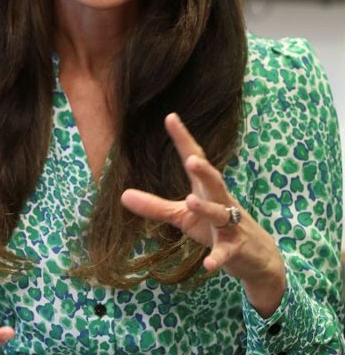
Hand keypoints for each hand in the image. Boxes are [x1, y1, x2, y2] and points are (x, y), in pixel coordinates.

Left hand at [121, 113, 286, 315]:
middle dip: (205, 170)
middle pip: (215, 182)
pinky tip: (209, 264)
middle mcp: (221, 202)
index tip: (171, 117)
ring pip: (221, 214)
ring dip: (207, 208)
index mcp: (206, 190)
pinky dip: (218, 257)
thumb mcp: (183, 217)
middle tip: (193, 158)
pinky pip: (226, 252)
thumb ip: (155, 206)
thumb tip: (123, 195)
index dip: (184, 139)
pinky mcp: (236, 248)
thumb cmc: (216, 228)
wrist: (258, 257)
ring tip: (190, 200)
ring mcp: (231, 225)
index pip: (195, 160)